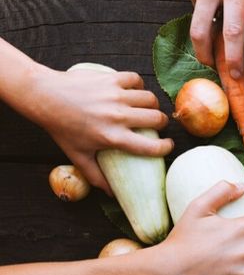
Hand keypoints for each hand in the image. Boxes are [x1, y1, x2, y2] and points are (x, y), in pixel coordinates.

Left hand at [26, 67, 171, 192]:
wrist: (45, 96)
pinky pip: (136, 79)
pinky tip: (133, 91)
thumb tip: (112, 195)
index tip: (167, 146)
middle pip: (157, 118)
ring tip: (146, 108)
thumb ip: (96, 176)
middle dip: (161, 123)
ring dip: (152, 104)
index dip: (165, 148)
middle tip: (156, 125)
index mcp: (112, 137)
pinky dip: (138, 85)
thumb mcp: (77, 155)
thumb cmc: (61, 128)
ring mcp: (116, 96)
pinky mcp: (111, 79)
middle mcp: (118, 116)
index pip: (151, 146)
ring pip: (150, 98)